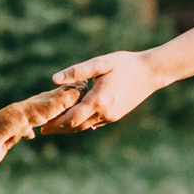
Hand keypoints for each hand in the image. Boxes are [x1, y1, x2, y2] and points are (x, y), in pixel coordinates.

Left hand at [40, 51, 163, 133]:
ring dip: (70, 126)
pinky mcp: (116, 115)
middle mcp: (104, 112)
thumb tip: (54, 78)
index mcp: (98, 100)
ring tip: (55, 125)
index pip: (71, 118)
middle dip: (59, 128)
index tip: (42, 125)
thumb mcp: (100, 63)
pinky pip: (95, 122)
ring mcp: (111, 116)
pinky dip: (82, 122)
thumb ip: (77, 71)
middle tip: (44, 130)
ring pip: (85, 126)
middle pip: (76, 126)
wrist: (151, 72)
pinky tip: (74, 118)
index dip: (55, 123)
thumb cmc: (125, 64)